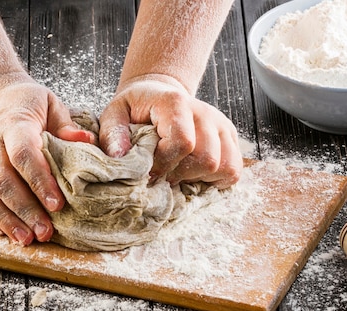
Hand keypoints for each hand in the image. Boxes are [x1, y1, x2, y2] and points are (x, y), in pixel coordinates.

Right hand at [0, 73, 92, 244]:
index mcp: (11, 123)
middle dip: (24, 210)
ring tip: (25, 239)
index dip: (40, 182)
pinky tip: (1, 233)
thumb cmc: (24, 104)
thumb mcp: (48, 104)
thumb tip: (87, 142)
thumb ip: (66, 125)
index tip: (57, 206)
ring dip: (3, 219)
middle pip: (1, 180)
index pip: (23, 154)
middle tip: (45, 232)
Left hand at [99, 74, 241, 188]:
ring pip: (224, 166)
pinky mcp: (230, 138)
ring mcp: (221, 125)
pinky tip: (194, 174)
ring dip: (199, 178)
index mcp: (176, 103)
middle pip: (207, 158)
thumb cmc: (135, 109)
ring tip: (178, 172)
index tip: (148, 169)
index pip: (183, 142)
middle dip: (181, 175)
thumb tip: (119, 157)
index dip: (164, 164)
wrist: (157, 96)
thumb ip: (112, 134)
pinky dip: (215, 180)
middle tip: (163, 173)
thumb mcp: (114, 114)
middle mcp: (205, 112)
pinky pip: (234, 170)